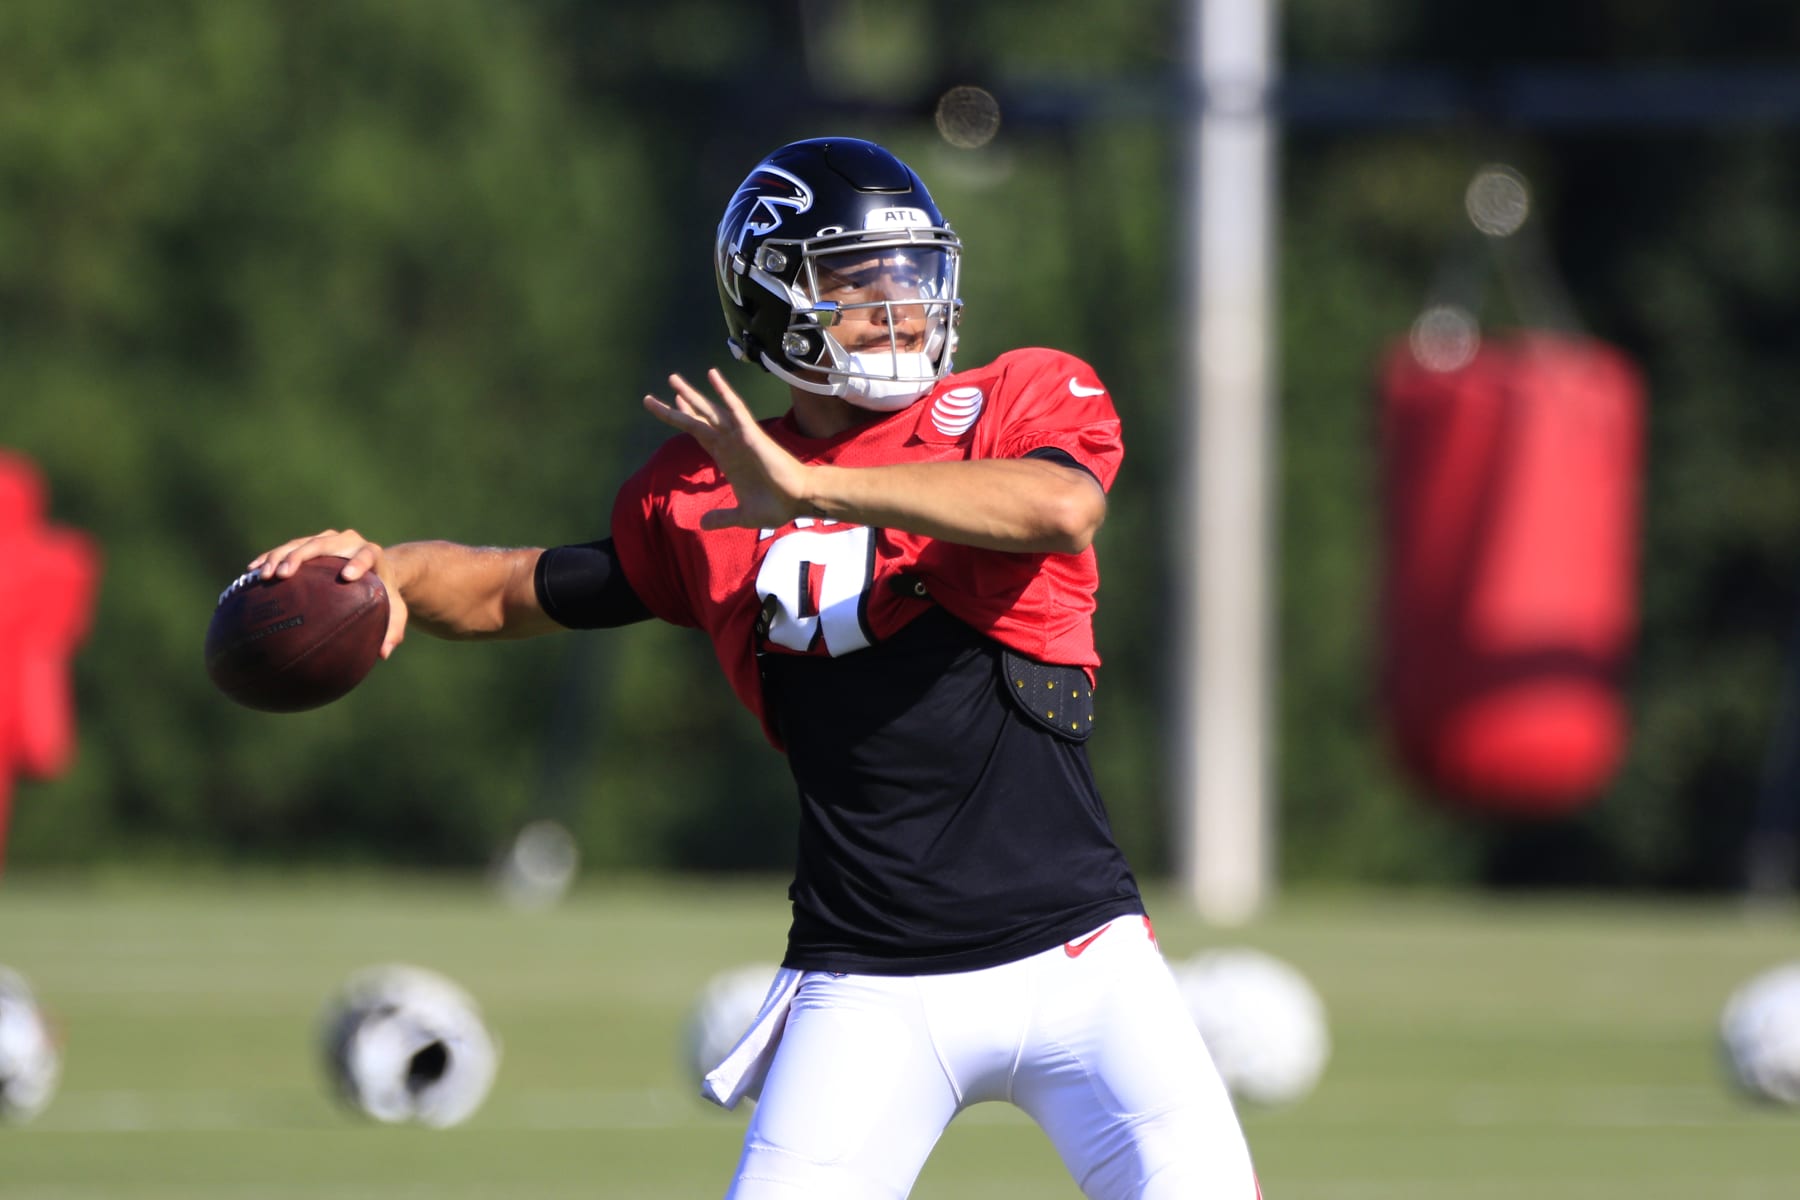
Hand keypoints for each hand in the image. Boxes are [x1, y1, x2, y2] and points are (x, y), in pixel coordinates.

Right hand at [247, 529, 410, 658]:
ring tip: (262, 576)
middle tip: (284, 574)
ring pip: (300, 543)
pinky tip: (251, 572)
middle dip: (302, 557)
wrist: (379, 567)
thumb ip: (393, 629)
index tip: (348, 576)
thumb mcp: (395, 611)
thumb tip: (383, 654)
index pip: (367, 555)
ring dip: (279, 557)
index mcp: (372, 554)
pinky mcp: (311, 542)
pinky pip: (287, 548)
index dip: (358, 563)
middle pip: (323, 543)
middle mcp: (348, 541)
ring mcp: (327, 540)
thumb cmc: (386, 594)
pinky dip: (269, 558)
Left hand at [643, 369, 813, 530]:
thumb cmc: (776, 505)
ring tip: (672, 379)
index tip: (671, 406)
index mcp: (727, 459)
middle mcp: (730, 444)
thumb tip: (703, 523)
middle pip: (698, 419)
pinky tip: (712, 375)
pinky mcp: (751, 434)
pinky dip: (724, 392)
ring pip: (710, 411)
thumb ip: (722, 517)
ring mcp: (739, 437)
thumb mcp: (743, 516)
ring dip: (691, 395)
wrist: (799, 500)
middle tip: (654, 393)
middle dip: (677, 405)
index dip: (685, 420)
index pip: (700, 434)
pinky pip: (735, 409)